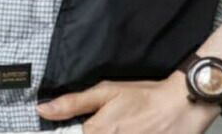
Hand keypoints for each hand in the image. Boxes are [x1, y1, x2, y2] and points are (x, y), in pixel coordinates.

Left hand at [35, 72, 221, 132]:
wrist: (179, 108)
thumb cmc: (142, 97)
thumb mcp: (107, 92)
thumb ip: (73, 103)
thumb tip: (42, 110)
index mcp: (95, 133)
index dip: (67, 131)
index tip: (70, 128)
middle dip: (89, 131)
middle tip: (113, 121)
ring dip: (107, 131)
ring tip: (123, 125)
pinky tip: (129, 130)